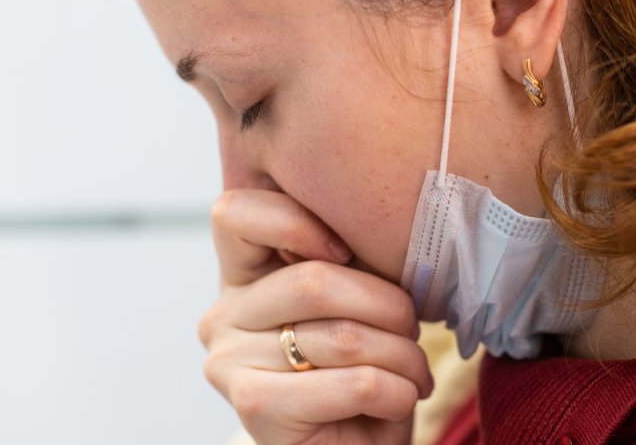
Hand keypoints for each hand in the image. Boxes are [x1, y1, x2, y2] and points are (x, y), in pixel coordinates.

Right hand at [199, 189, 432, 444]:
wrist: (357, 444)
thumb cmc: (361, 366)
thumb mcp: (356, 294)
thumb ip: (345, 253)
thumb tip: (372, 216)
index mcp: (241, 276)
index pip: (236, 214)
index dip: (297, 221)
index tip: (347, 251)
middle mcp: (222, 315)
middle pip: (314, 280)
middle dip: (388, 306)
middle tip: (412, 331)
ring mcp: (230, 364)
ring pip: (344, 336)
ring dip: (403, 356)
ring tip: (413, 372)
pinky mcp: (255, 409)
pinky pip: (356, 382)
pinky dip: (398, 392)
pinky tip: (399, 400)